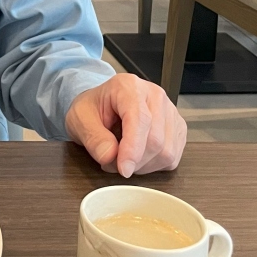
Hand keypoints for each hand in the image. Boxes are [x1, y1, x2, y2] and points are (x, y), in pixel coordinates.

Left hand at [65, 73, 186, 176]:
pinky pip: (172, 157)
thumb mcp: (79, 120)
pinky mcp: (177, 128)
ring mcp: (170, 111)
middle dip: (134, 161)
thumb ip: (93, 137)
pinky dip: (154, 166)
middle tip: (111, 162)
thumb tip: (110, 156)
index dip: (133, 149)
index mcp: (129, 87)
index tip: (123, 169)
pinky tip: (137, 156)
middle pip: (156, 140)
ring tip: (122, 157)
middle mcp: (155, 95)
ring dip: (143, 165)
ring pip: (167, 152)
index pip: (140, 120)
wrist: (101, 105)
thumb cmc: (92, 109)